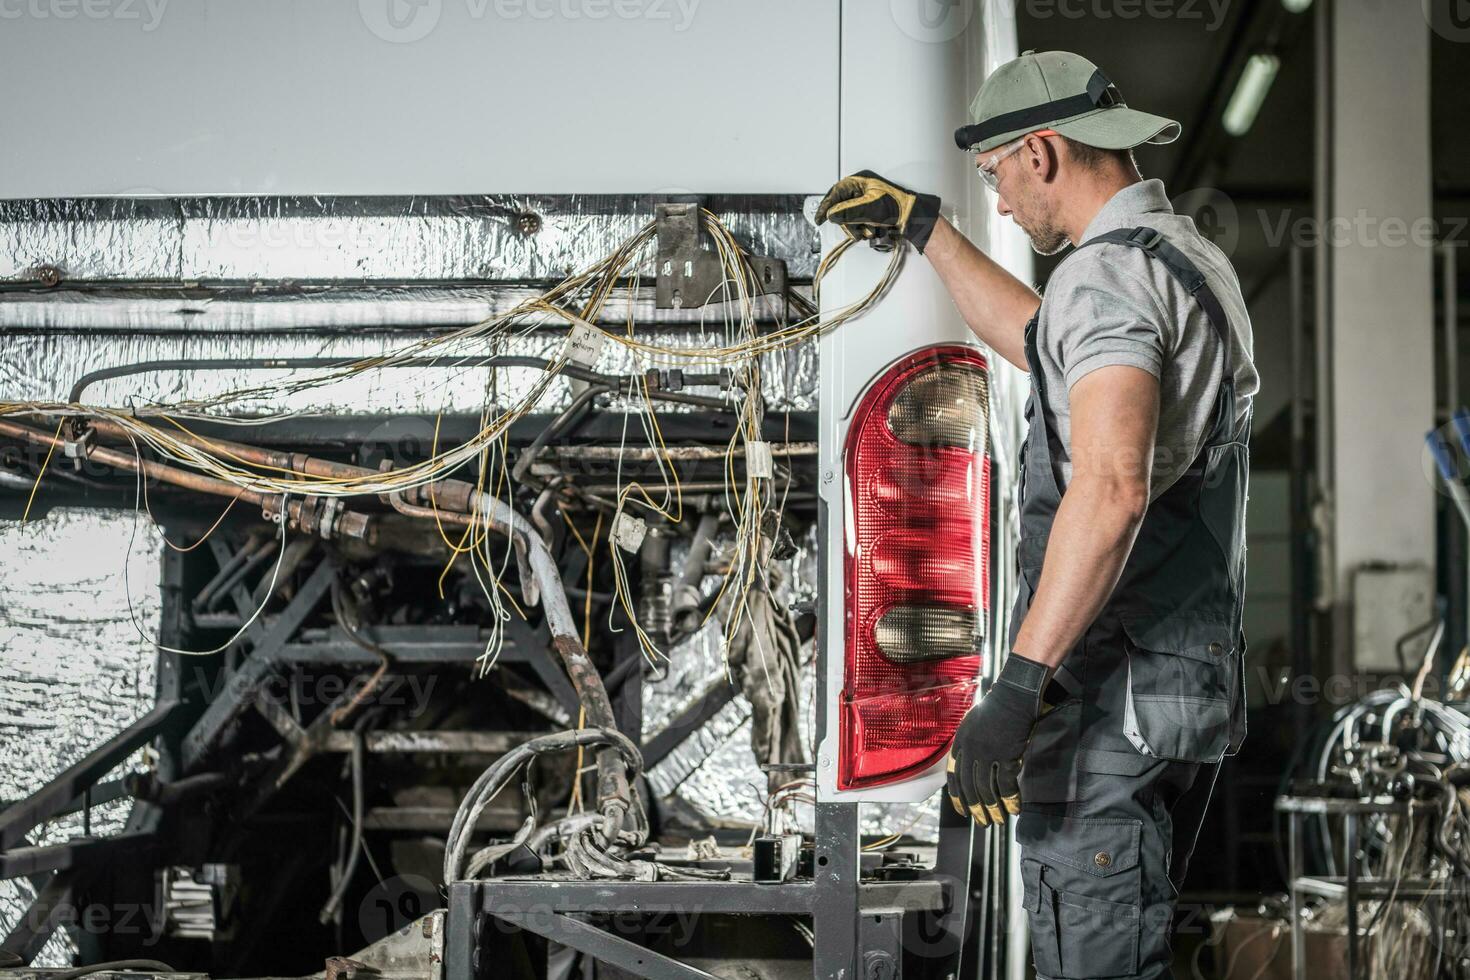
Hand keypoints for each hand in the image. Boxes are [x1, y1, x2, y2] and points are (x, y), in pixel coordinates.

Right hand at [814, 171, 940, 252]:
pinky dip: (863, 229)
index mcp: (860, 181)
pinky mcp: (869, 212)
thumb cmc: (899, 207)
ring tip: (868, 231)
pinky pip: (858, 223)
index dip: (826, 206)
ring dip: (857, 228)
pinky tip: (872, 230)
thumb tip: (831, 213)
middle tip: (855, 229)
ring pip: (849, 218)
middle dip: (848, 222)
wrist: (914, 217)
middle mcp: (861, 190)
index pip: (836, 192)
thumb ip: (848, 211)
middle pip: (841, 208)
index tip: (820, 218)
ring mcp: (865, 202)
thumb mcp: (870, 208)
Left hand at [947, 652, 1051, 826]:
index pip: (954, 776)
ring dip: (993, 808)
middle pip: (969, 787)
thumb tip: (968, 766)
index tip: (962, 811)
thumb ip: (968, 745)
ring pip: (986, 789)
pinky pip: (1006, 785)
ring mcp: (988, 753)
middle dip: (976, 808)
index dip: (957, 796)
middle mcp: (970, 750)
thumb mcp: (972, 724)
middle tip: (982, 823)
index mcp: (960, 742)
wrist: (1014, 696)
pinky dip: (1010, 799)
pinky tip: (1015, 809)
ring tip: (999, 821)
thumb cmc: (996, 708)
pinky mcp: (1007, 755)